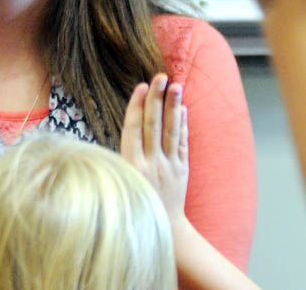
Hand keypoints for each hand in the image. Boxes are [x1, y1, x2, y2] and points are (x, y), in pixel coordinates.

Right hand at [120, 73, 188, 222]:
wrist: (163, 230)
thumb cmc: (135, 200)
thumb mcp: (121, 177)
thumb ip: (127, 151)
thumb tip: (131, 122)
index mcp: (131, 164)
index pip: (133, 128)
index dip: (136, 106)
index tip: (141, 86)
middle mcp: (151, 164)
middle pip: (153, 125)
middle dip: (156, 99)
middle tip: (160, 76)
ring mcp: (169, 167)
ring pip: (171, 132)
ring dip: (173, 106)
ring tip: (176, 85)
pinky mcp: (182, 171)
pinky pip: (183, 144)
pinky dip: (183, 126)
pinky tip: (183, 108)